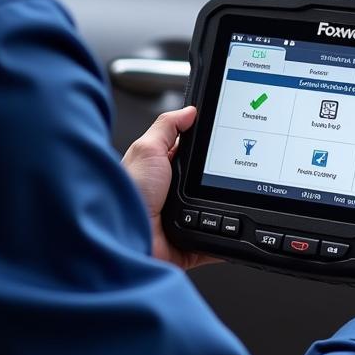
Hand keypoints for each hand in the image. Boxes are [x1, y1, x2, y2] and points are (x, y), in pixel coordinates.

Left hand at [122, 106, 218, 270]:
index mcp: (160, 169)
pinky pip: (215, 240)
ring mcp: (181, 220)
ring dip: (223, 207)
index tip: (225, 141)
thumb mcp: (146, 150)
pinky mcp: (189, 243)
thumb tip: (189, 111)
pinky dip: (225, 237)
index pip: (191, 153)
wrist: (125, 239)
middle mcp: (170, 195)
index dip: (206, 147)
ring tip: (224, 201)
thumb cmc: (127, 195)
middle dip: (219, 178)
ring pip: (216, 209)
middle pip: (206, 181)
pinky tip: (229, 229)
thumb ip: (167, 127)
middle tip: (230, 172)